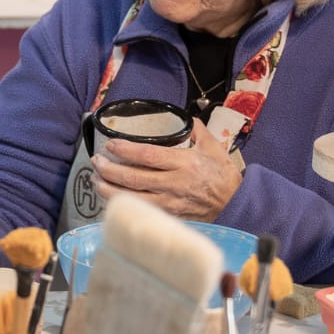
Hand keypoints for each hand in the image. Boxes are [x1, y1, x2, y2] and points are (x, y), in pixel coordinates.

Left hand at [91, 120, 242, 220]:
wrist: (236, 205)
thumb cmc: (223, 175)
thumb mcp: (213, 146)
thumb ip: (196, 129)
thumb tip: (182, 116)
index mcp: (184, 163)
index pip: (148, 156)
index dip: (126, 150)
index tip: (111, 145)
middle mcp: (174, 184)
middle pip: (134, 178)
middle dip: (110, 170)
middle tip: (96, 161)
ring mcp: (170, 203)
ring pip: (132, 198)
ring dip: (110, 189)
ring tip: (96, 180)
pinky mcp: (169, 216)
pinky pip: (141, 211)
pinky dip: (124, 205)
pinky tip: (112, 198)